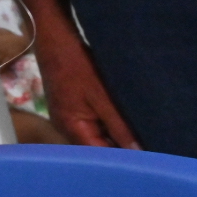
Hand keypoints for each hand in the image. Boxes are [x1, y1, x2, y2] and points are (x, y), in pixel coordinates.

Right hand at [31, 18, 139, 148]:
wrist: (53, 38)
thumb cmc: (75, 65)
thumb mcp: (101, 95)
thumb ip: (118, 125)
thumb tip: (136, 152)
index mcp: (70, 128)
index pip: (98, 155)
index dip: (120, 158)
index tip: (144, 157)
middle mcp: (65, 127)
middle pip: (94, 148)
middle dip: (117, 147)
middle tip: (142, 143)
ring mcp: (65, 117)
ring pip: (92, 136)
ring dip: (110, 135)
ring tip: (133, 133)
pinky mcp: (67, 107)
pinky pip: (88, 124)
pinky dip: (103, 124)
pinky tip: (117, 119)